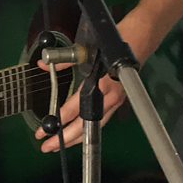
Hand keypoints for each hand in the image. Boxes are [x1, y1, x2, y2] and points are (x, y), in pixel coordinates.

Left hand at [35, 16, 158, 153]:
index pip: (77, 107)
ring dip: (77, 136)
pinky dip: (88, 127)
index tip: (44, 130)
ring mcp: (116, 100)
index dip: (60, 120)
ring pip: (95, 125)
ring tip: (58, 144)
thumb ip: (63, 60)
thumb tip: (41, 64)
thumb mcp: (85, 49)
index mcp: (101, 84)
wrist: (141, 36)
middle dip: (67, 138)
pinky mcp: (118, 99)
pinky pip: (101, 118)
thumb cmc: (113, 40)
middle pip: (87, 125)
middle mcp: (110, 97)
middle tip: (47, 146)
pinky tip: (77, 131)